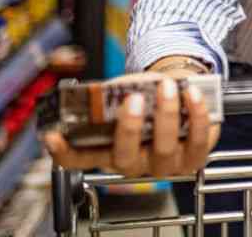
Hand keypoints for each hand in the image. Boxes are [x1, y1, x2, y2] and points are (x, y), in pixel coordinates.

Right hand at [44, 64, 219, 177]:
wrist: (180, 91)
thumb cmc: (148, 94)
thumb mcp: (126, 91)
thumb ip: (116, 94)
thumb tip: (114, 89)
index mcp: (108, 150)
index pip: (79, 159)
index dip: (64, 152)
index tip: (53, 136)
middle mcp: (134, 163)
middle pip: (124, 157)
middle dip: (129, 128)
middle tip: (132, 99)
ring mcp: (165, 164)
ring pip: (163, 148)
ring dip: (166, 115)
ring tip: (168, 86)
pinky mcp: (194, 157)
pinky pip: (198, 141)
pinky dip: (197, 115)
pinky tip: (193, 94)